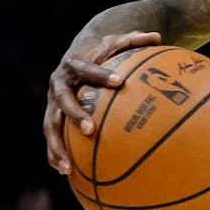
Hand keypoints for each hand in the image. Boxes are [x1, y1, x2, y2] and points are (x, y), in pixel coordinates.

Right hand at [44, 30, 162, 173]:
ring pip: (51, 125)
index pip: (87, 69)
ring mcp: (52, 102)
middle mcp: (59, 84)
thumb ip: (135, 40)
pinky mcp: (52, 116)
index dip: (101, 74)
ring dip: (57, 145)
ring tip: (68, 166)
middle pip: (63, 100)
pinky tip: (67, 173)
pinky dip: (56, 154)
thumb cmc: (104, 51)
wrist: (76, 55)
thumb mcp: (118, 42)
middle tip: (90, 130)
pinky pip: (53, 137)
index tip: (119, 82)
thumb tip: (158, 36)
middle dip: (75, 114)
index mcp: (74, 64)